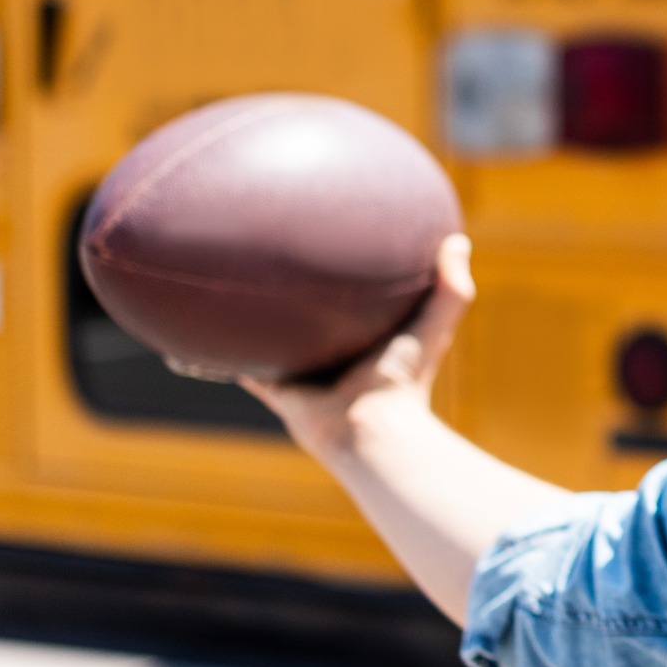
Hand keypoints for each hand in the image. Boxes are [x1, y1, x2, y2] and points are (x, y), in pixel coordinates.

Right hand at [242, 234, 474, 463]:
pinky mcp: (278, 388)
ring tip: (234, 284)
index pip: (357, 305)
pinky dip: (224, 353)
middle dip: (298, 298)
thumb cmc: (405, 378)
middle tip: (280, 257)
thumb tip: (458, 239)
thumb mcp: (434, 324)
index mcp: (370, 341)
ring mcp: (306, 373)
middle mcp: (336, 356)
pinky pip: (244, 366)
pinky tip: (207, 327)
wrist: (370, 427)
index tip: (336, 247)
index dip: (349, 282)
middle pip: (313, 322)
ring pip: (275, 342)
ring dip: (259, 323)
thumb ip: (451, 286)